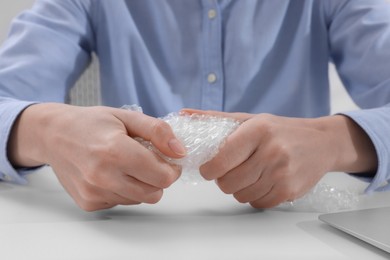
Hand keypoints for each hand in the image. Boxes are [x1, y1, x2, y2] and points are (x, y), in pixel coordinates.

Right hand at [9, 103, 185, 210]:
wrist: (54, 135)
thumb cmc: (91, 123)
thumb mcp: (127, 116)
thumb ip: (158, 131)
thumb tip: (180, 151)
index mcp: (115, 151)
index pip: (162, 177)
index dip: (172, 170)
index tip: (169, 161)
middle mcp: (102, 176)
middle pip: (153, 194)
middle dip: (159, 179)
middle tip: (150, 163)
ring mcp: (93, 192)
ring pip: (138, 200)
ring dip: (141, 185)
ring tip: (127, 165)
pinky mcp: (88, 202)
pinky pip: (121, 202)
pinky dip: (124, 190)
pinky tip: (113, 173)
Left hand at [183, 109, 376, 208]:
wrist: (322, 142)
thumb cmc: (282, 130)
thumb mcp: (250, 120)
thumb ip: (215, 118)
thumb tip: (184, 114)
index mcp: (258, 131)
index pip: (221, 160)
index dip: (209, 168)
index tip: (209, 168)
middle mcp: (271, 152)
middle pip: (228, 182)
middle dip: (223, 179)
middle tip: (230, 170)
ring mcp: (282, 174)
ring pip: (241, 195)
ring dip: (238, 188)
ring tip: (248, 174)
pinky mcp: (289, 191)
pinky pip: (257, 203)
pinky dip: (253, 196)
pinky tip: (261, 181)